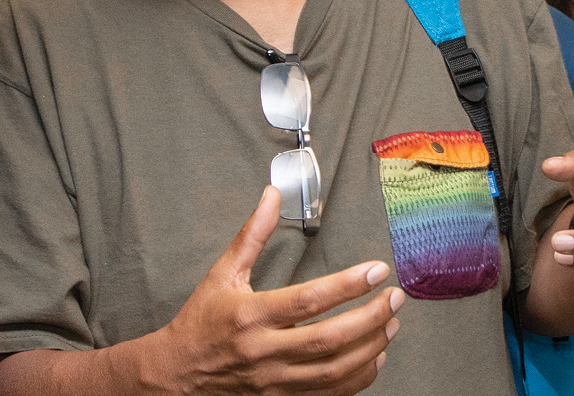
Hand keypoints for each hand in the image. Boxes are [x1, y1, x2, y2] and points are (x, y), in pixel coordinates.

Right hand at [147, 187, 402, 395]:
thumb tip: (271, 196)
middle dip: (371, 318)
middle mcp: (264, 351)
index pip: (308, 300)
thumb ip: (251, 235)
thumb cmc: (201, 323)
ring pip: (335, 370)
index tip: (376, 270)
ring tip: (391, 323)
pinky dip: (358, 377)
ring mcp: (275, 380)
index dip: (347, 285)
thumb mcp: (222, 274)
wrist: (178, 373)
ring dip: (371, 346)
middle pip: (329, 339)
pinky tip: (373, 356)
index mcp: (250, 315)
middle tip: (395, 298)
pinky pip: (331, 393)